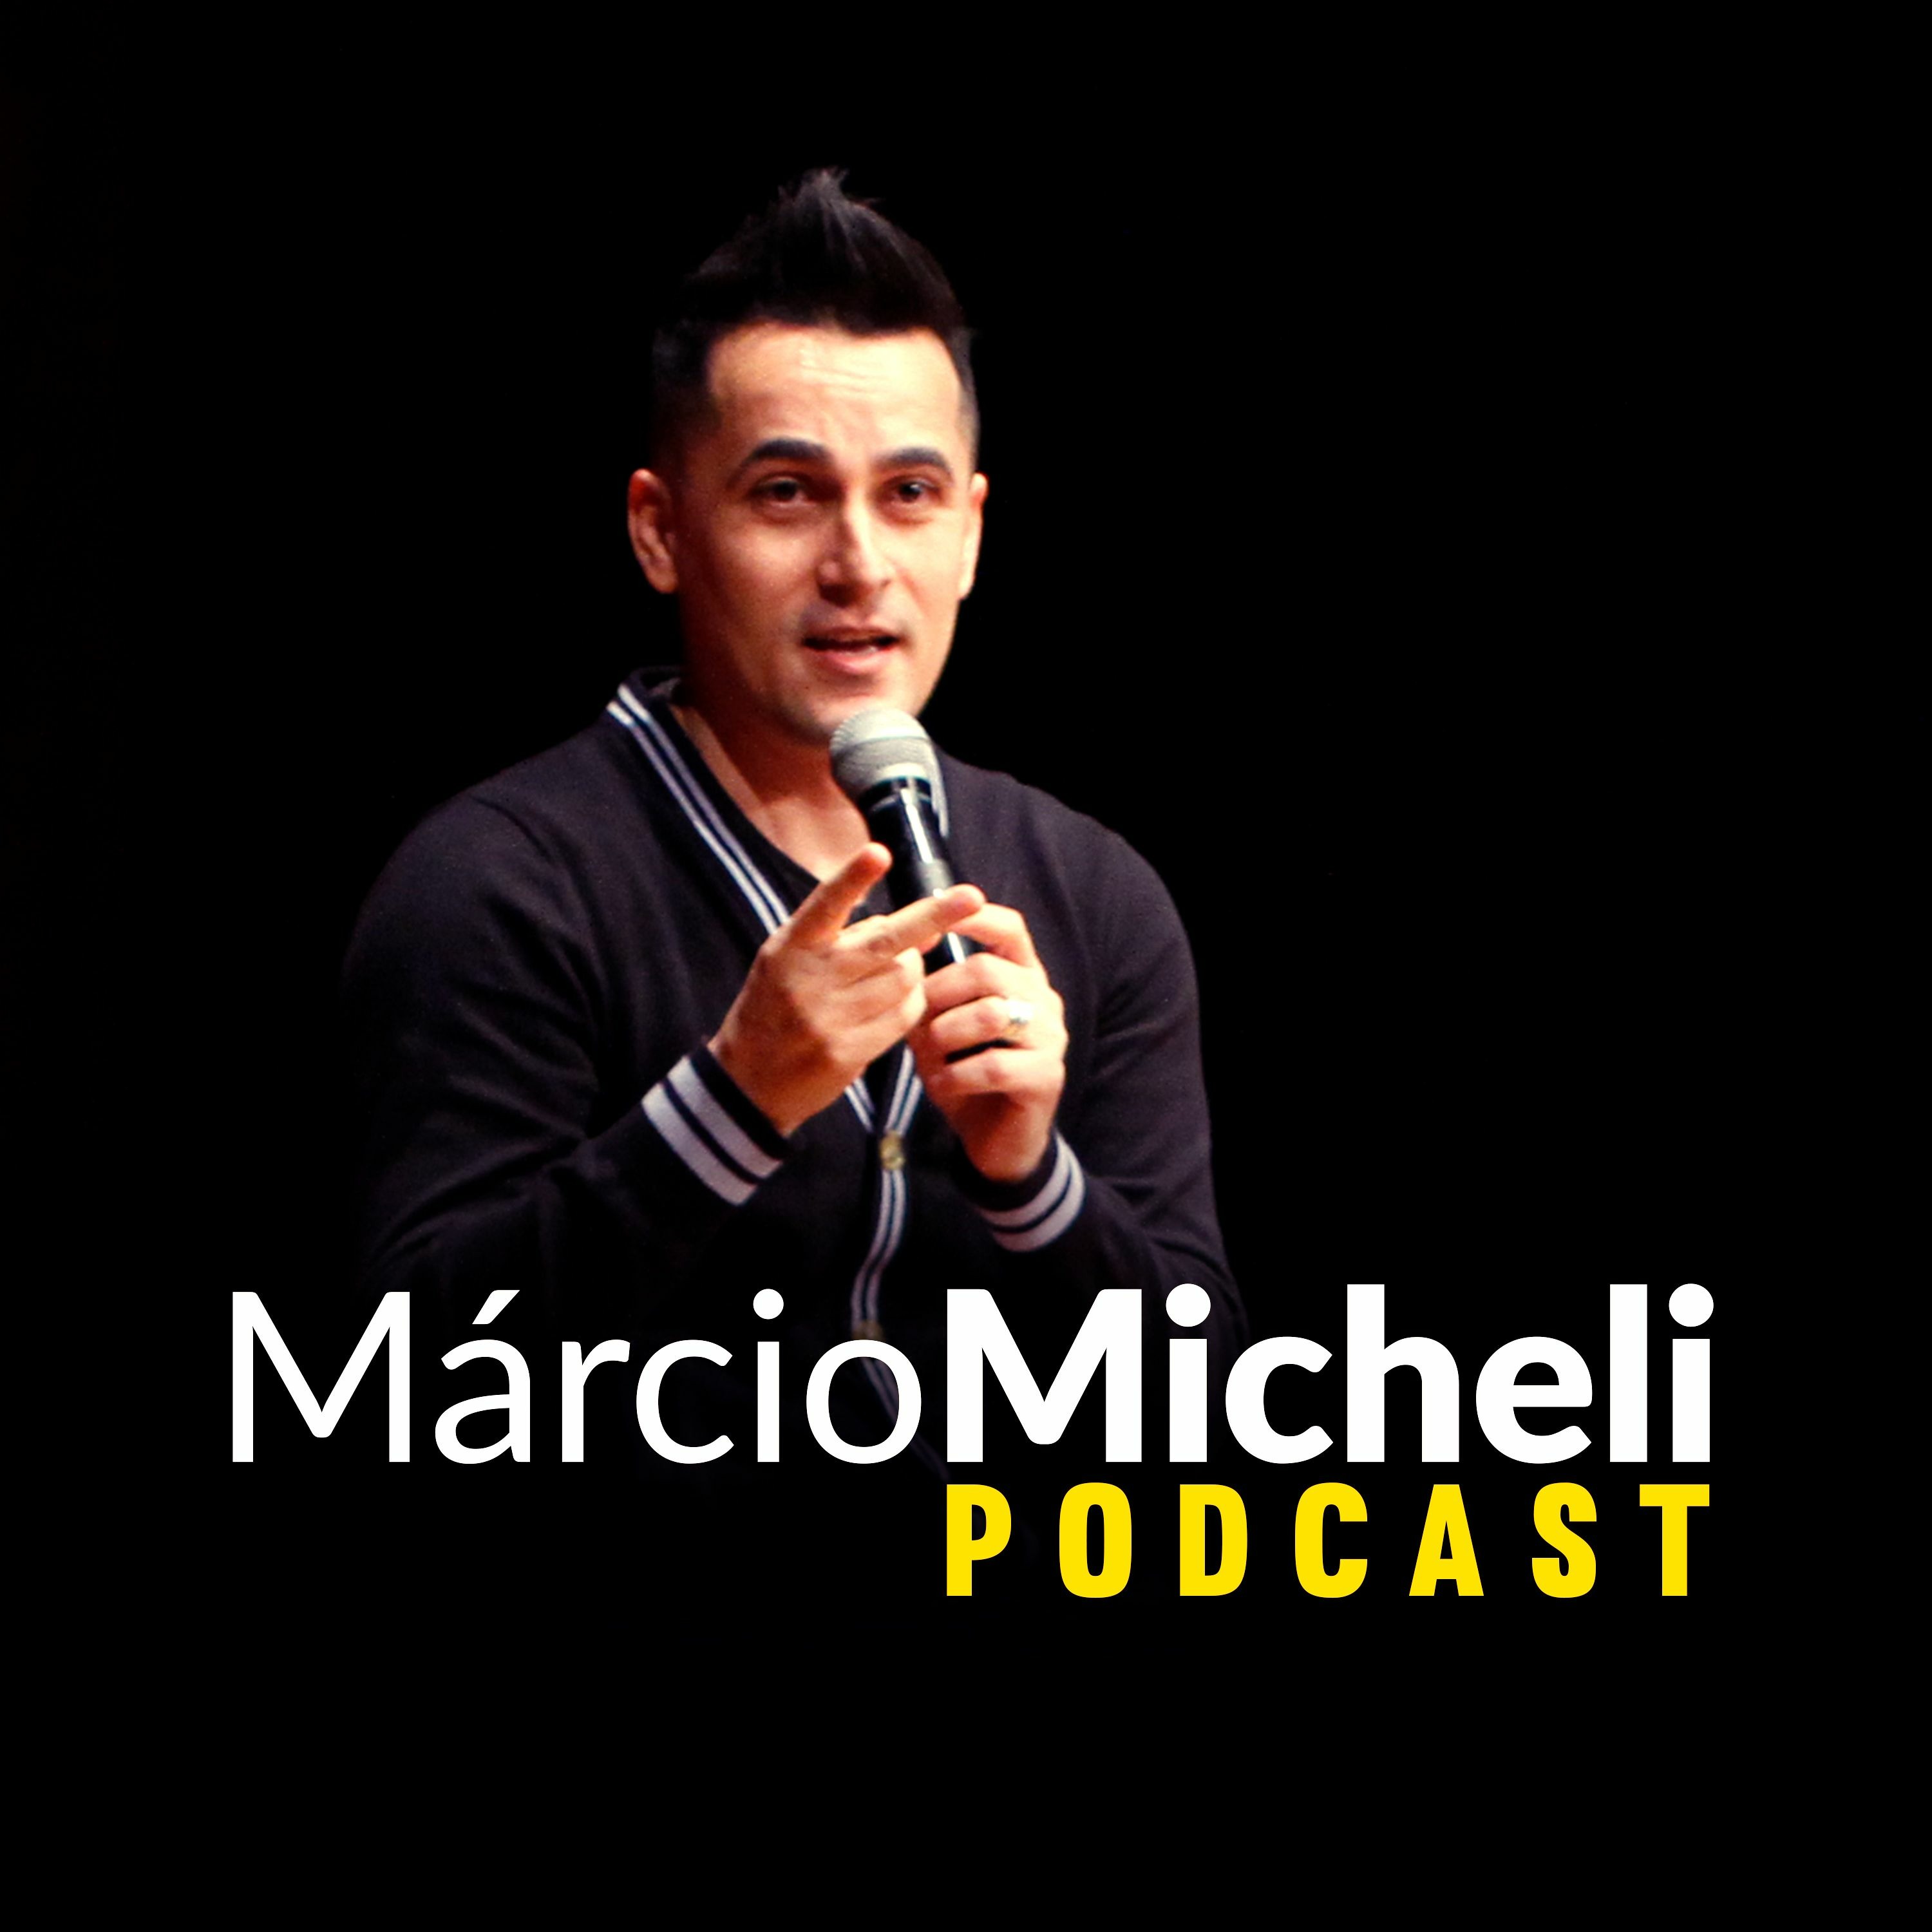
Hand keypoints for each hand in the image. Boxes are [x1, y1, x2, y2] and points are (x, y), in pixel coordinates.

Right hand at [711, 844, 983, 1136]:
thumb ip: (843, 937)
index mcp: (790, 946)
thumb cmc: (777, 1008)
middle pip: (886, 941)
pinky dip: (912, 1003)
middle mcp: (809, 978)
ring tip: (894, 972)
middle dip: (933, 915)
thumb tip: (922, 921)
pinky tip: (896, 1003)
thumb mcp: (790, 962)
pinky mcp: (847, 1052)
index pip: (825, 904)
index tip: (879, 852)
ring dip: (913, 969)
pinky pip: (905, 1016)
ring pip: (905, 976)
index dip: (853, 878)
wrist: (747, 1081)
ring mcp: (829, 1018)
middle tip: (972, 897)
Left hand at [909, 903, 1067, 1183]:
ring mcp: (1051, 1039)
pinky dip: (957, 1076)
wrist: (998, 1143)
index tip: (935, 917)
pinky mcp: (1047, 1077)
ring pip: (992, 1015)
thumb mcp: (942, 1031)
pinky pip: (994, 1065)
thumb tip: (901, 960)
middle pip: (988, 970)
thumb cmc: (967, 1075)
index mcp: (1021, 978)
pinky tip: (944, 1086)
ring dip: (946, 1036)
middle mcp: (1043, 1001)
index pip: (1010, 930)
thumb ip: (930, 998)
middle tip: (916, 1022)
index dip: (975, 918)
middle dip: (939, 993)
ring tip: (930, 1059)